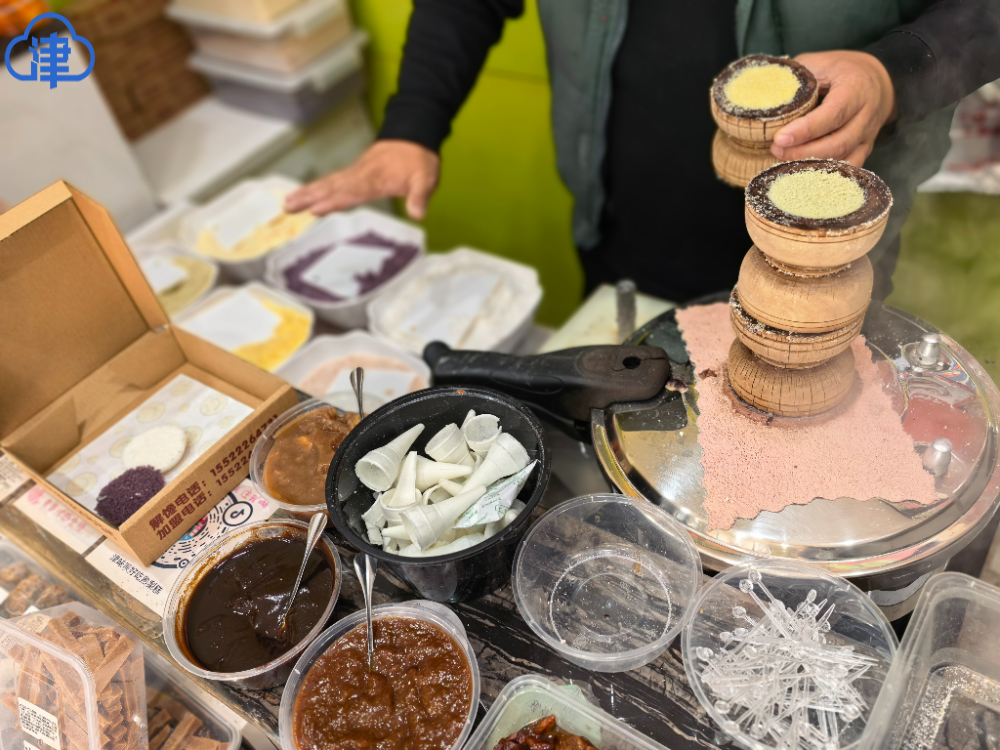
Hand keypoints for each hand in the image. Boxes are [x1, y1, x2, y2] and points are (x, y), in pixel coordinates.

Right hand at [284, 140, 440, 218]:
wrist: (414, 136)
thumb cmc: (418, 158)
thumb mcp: (426, 179)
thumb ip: (420, 197)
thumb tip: (417, 213)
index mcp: (376, 179)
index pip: (352, 192)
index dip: (334, 202)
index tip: (316, 209)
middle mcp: (361, 175)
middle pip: (331, 187)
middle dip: (309, 198)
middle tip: (289, 207)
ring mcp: (356, 173)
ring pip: (327, 183)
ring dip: (307, 193)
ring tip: (288, 203)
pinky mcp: (354, 173)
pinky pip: (331, 181)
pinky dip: (316, 188)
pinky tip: (304, 195)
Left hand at [770, 51, 896, 166]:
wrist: (878, 79)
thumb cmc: (841, 70)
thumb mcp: (820, 63)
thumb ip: (798, 78)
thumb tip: (764, 96)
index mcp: (856, 89)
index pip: (832, 114)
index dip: (806, 130)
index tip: (779, 139)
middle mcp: (866, 115)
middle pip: (837, 143)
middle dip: (803, 152)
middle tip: (775, 151)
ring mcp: (867, 136)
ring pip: (843, 159)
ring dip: (812, 166)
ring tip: (783, 162)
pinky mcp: (865, 149)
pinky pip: (848, 168)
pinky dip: (825, 175)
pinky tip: (802, 175)